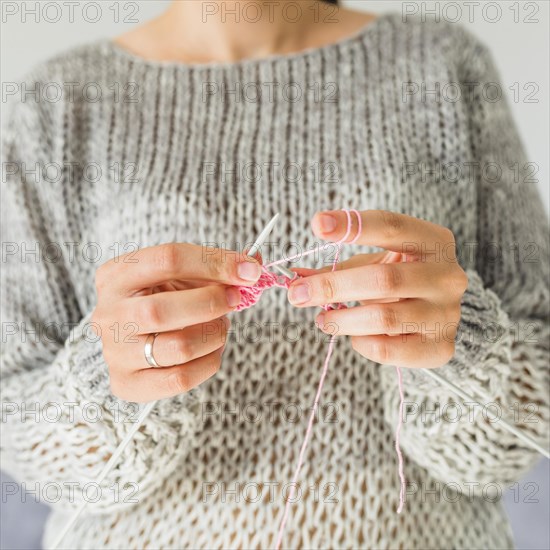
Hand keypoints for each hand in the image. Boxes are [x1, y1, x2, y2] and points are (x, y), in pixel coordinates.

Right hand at [91, 244, 261, 401]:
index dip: (214, 262)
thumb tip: (254, 267)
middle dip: (211, 303)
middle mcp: (108, 314)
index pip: (168, 259)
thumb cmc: (164, 298)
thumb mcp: (184, 274)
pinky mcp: (127, 383)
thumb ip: (217, 266)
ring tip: (220, 326)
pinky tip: (212, 350)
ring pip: (177, 347)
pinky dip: (209, 362)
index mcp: (117, 275)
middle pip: (162, 310)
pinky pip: (180, 379)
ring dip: (214, 334)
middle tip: (235, 298)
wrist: (136, 336)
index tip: (248, 270)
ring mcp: (114, 352)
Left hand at [287, 210, 467, 368]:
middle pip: (383, 279)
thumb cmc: (397, 282)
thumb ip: (335, 267)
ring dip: (341, 319)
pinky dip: (360, 342)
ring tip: (321, 319)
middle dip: (333, 286)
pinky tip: (353, 335)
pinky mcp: (439, 347)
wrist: (434, 317)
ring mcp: (447, 314)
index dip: (353, 226)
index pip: (392, 226)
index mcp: (433, 242)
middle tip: (297, 293)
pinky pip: (387, 349)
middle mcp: (447, 276)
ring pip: (383, 318)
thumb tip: (293, 276)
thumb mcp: (371, 264)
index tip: (317, 224)